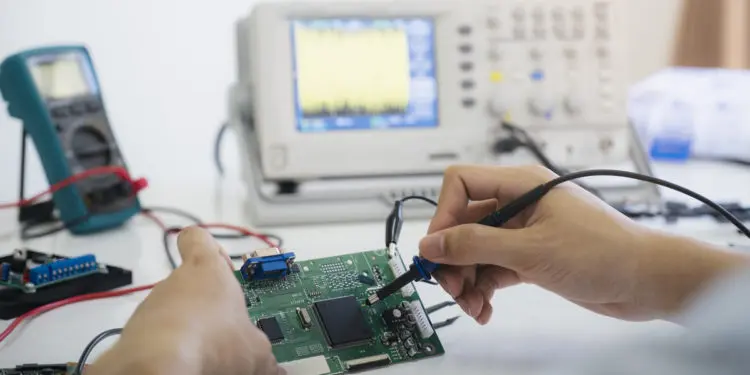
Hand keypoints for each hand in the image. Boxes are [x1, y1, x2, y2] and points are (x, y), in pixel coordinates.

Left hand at [88, 227, 283, 374]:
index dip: (209, 247)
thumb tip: (273, 367)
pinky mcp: (134, 334)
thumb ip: (264, 352)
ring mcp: (151, 307)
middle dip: (209, 308)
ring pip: (175, 313)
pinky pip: (158, 337)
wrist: (160, 368)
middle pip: (192, 284)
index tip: (223, 266)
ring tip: (208, 356)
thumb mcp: (255, 350)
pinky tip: (188, 364)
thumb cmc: (213, 342)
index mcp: (207, 270)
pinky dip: (172, 349)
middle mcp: (176, 282)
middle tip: (228, 332)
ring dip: (191, 330)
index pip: (198, 238)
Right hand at [419, 165, 745, 323]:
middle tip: (451, 286)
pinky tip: (484, 309)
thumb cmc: (604, 252)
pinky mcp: (530, 257)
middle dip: (453, 257)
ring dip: (466, 279)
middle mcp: (518, 205)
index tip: (438, 249)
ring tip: (471, 305)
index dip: (444, 214)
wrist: (646, 281)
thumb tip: (432, 243)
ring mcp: (523, 232)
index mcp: (520, 185)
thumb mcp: (530, 250)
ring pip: (476, 250)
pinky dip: (484, 289)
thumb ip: (475, 245)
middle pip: (464, 223)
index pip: (462, 184)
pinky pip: (492, 269)